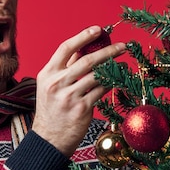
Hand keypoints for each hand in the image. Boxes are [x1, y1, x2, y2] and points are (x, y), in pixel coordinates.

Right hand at [32, 26, 125, 156]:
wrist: (48, 139)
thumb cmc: (51, 111)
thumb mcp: (49, 86)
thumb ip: (64, 68)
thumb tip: (83, 48)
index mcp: (47, 74)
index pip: (65, 48)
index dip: (83, 36)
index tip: (98, 29)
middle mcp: (57, 83)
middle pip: (87, 60)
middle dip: (108, 50)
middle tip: (122, 46)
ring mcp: (69, 96)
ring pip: (96, 75)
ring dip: (112, 67)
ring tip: (122, 63)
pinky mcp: (82, 108)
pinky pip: (101, 91)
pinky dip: (109, 84)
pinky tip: (116, 80)